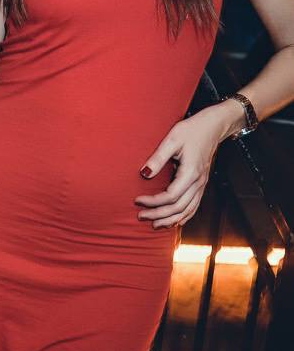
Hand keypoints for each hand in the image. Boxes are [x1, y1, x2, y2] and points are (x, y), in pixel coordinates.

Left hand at [135, 106, 231, 228]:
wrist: (213, 126)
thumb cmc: (192, 130)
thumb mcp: (172, 140)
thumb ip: (158, 158)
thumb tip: (144, 174)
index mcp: (191, 173)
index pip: (170, 196)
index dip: (153, 202)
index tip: (136, 200)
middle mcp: (198, 182)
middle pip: (178, 208)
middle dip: (159, 215)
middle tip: (140, 216)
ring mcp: (202, 184)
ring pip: (188, 210)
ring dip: (171, 219)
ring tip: (154, 224)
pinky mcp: (201, 183)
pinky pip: (194, 206)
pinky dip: (184, 216)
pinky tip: (174, 221)